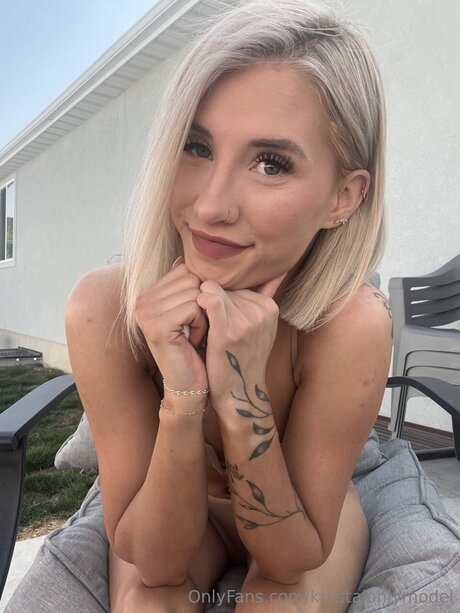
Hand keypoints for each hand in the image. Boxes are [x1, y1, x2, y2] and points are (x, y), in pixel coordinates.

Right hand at [135, 257, 208, 392]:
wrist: (189, 384)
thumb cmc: (193, 348)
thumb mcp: (189, 311)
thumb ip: (182, 286)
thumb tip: (181, 259)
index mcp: (147, 294)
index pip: (185, 270)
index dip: (199, 292)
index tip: (194, 317)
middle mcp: (141, 301)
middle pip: (191, 278)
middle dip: (202, 303)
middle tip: (195, 328)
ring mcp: (145, 313)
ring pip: (194, 292)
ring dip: (204, 315)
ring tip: (194, 334)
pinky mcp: (156, 326)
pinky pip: (194, 307)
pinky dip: (202, 324)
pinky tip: (193, 341)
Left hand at [196, 273, 286, 413]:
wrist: (239, 393)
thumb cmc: (241, 357)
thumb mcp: (258, 326)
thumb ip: (262, 296)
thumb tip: (275, 269)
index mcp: (269, 307)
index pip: (236, 283)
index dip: (221, 296)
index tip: (218, 314)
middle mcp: (261, 312)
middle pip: (225, 286)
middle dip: (212, 299)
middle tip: (208, 321)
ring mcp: (246, 321)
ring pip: (213, 290)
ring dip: (201, 303)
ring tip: (202, 324)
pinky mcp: (228, 332)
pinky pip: (209, 300)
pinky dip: (199, 303)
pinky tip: (197, 316)